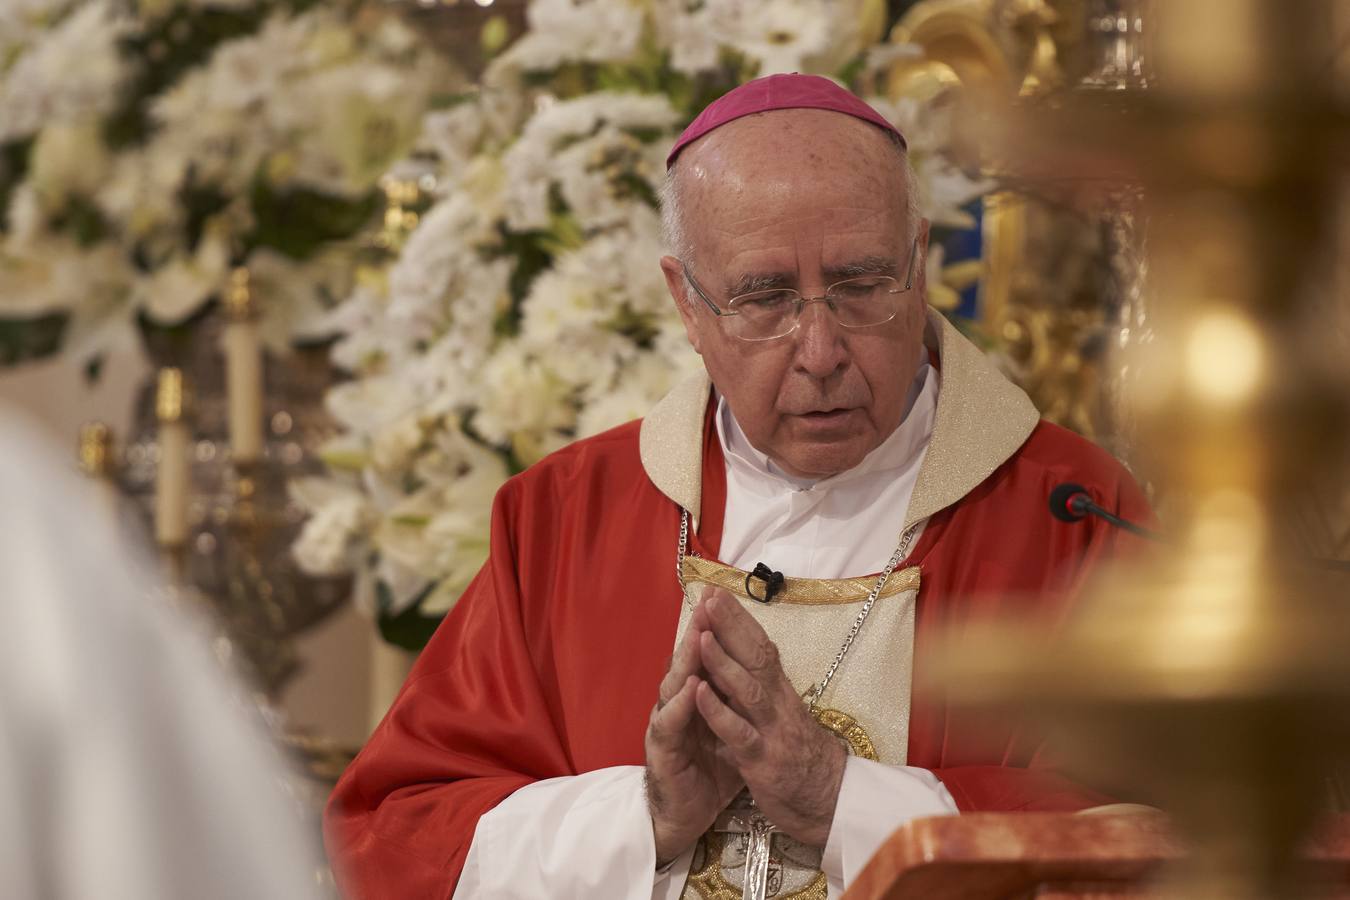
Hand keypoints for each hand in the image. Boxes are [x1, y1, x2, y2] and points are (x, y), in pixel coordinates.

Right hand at [644, 589, 743, 866]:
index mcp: (697, 696)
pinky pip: (670, 726)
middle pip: (689, 660)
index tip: (728, 597)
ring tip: (699, 635)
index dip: (717, 628)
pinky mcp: (662, 751)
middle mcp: (678, 703)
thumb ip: (741, 700)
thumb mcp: (734, 729)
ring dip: (687, 660)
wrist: (684, 815)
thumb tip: (766, 670)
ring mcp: (667, 724)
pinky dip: (681, 707)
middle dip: (700, 630)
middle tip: (710, 601)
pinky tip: (689, 690)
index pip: (706, 655)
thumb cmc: (710, 770)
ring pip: (675, 685)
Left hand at [694, 589, 846, 846]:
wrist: (832, 803)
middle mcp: (779, 705)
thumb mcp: (785, 719)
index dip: (741, 621)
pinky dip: (718, 712)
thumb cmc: (803, 760)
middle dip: (732, 627)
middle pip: (757, 658)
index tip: (720, 594)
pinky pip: (738, 733)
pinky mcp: (763, 761)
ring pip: (748, 690)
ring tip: (702, 636)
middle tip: (711, 599)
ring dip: (723, 662)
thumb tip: (740, 663)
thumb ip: (763, 693)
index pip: (761, 649)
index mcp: (781, 694)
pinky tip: (699, 693)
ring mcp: (772, 731)